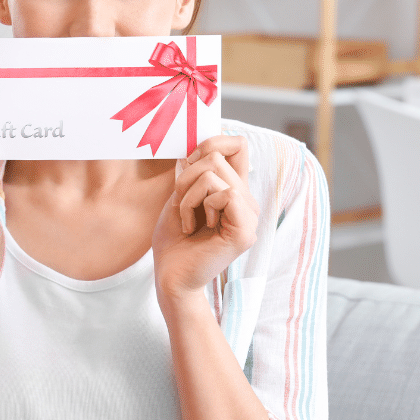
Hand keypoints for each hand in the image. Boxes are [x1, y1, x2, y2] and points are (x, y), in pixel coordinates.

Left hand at [152, 135, 259, 304]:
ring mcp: (249, 216)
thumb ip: (194, 171)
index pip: (238, 145)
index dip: (213, 142)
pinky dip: (197, 206)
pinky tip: (194, 229)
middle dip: (186, 175)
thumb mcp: (181, 196)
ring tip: (188, 220)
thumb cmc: (173, 240)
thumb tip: (195, 145)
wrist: (170, 277)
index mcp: (235, 192)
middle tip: (181, 205)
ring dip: (187, 194)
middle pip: (218, 155)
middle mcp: (247, 201)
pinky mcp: (245, 230)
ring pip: (215, 172)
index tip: (188, 163)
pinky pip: (223, 193)